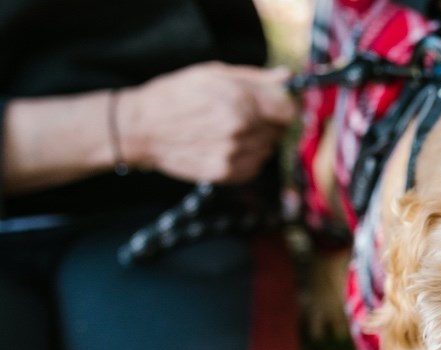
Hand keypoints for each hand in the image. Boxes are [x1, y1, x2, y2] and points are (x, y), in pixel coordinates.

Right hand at [118, 62, 295, 183]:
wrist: (140, 129)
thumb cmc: (175, 95)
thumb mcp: (212, 74)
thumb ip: (255, 77)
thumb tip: (287, 77)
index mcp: (240, 99)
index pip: (288, 110)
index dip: (285, 108)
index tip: (276, 107)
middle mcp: (241, 127)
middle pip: (279, 130)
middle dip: (268, 123)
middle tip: (244, 117)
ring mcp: (234, 153)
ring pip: (268, 149)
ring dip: (258, 141)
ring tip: (230, 132)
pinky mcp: (225, 173)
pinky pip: (255, 167)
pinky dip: (248, 158)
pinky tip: (227, 147)